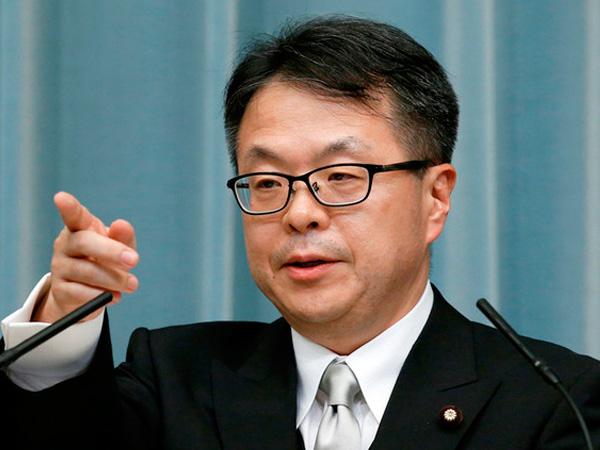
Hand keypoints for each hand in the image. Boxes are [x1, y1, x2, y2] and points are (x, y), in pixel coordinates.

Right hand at [32, 192, 138, 322]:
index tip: (61, 197)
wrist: (90, 294)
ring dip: (114, 279)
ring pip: (87, 271)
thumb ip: (123, 237)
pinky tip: (115, 296)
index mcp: (80, 228)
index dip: (68, 207)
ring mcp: (59, 267)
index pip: (73, 215)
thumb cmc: (107, 262)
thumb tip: (122, 225)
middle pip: (84, 243)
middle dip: (112, 252)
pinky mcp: (60, 290)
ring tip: (132, 284)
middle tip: (135, 260)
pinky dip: (103, 296)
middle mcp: (65, 245)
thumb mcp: (120, 248)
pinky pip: (82, 293)